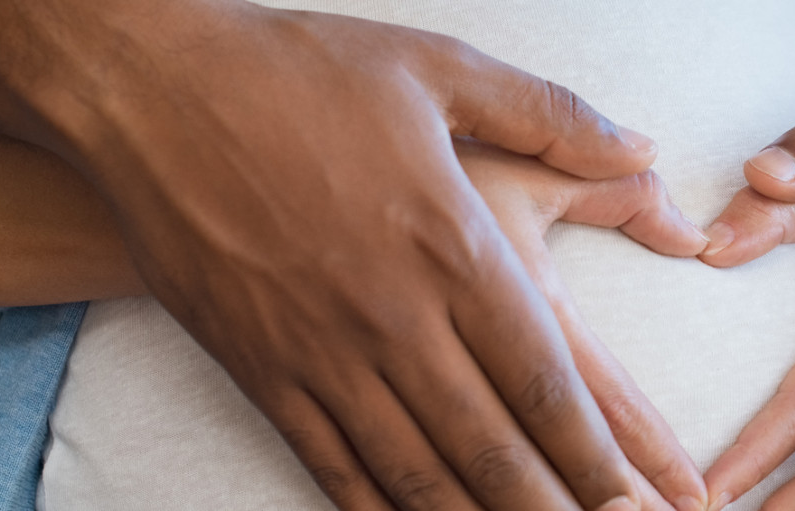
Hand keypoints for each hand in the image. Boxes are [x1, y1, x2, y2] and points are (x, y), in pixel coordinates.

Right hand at [0, 122, 714, 508]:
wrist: (149, 90)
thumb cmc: (299, 72)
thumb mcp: (441, 69)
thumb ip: (554, 116)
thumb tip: (645, 148)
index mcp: (454, 247)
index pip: (547, 382)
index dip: (601, 457)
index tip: (645, 504)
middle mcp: (395, 317)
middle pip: (493, 448)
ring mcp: (322, 354)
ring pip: (418, 474)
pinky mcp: (261, 373)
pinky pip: (333, 468)